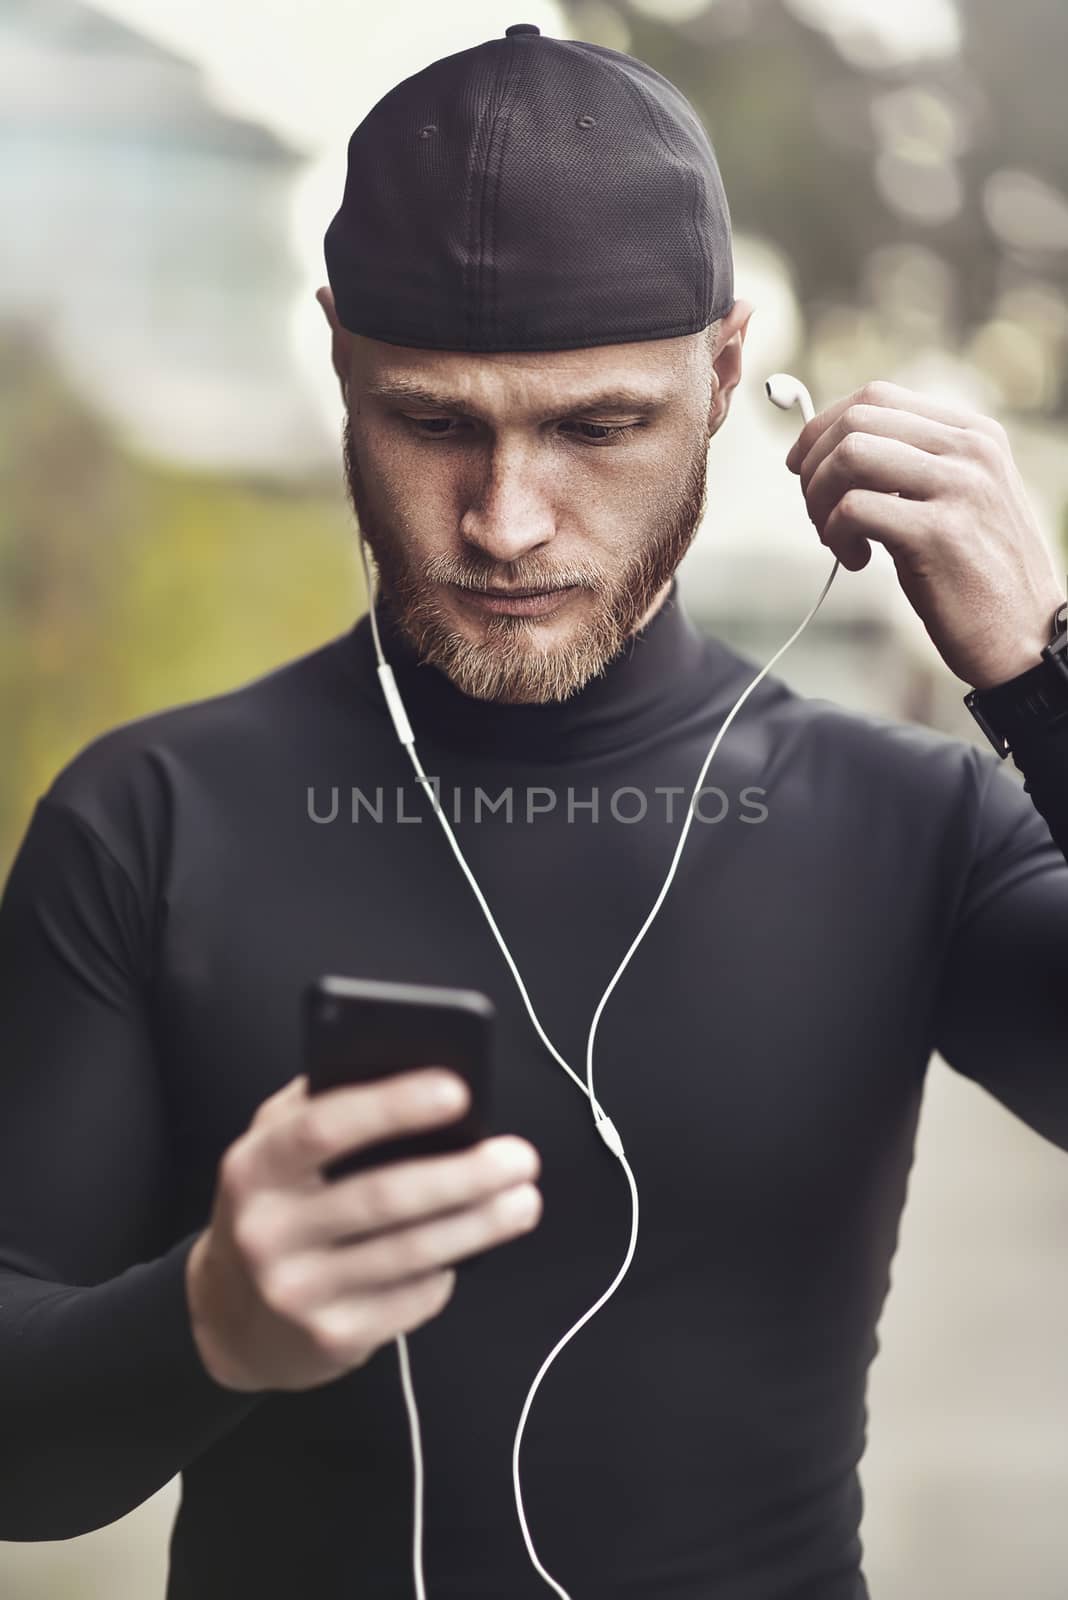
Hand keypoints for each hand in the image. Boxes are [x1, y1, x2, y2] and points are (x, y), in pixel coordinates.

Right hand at [186, 1070, 541, 1391]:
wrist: (229, 1320)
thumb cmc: (275, 1208)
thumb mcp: (273, 1148)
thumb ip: (322, 1103)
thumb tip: (408, 1067)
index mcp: (255, 1167)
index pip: (323, 1127)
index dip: (392, 1106)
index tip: (459, 1089)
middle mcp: (268, 1231)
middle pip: (382, 1196)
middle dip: (464, 1174)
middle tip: (522, 1157)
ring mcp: (298, 1292)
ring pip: (410, 1252)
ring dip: (480, 1224)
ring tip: (524, 1200)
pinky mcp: (332, 1340)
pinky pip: (413, 1299)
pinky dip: (451, 1269)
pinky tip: (473, 1247)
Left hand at [785, 380, 1065, 689]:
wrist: (1024, 637)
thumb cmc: (977, 574)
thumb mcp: (956, 500)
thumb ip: (910, 466)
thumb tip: (828, 447)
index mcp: (974, 433)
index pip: (877, 396)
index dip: (823, 427)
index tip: (801, 465)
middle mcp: (970, 449)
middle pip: (856, 419)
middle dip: (814, 465)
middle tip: (817, 512)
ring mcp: (959, 487)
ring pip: (849, 456)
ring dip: (820, 499)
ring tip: (834, 538)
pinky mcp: (938, 533)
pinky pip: (853, 509)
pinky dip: (836, 535)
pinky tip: (857, 561)